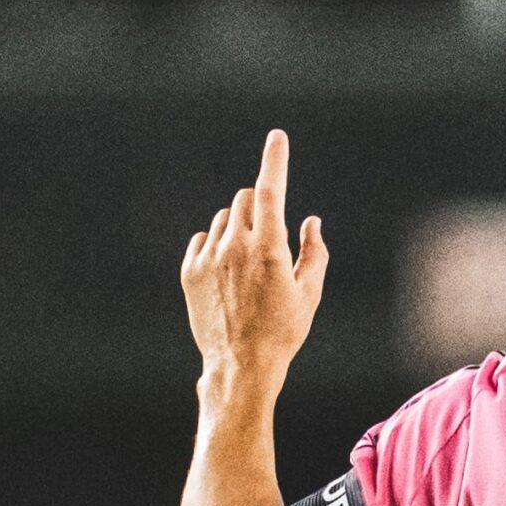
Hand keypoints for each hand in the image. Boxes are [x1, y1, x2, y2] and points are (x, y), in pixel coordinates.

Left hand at [181, 129, 327, 380]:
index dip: (275, 160)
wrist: (241, 366)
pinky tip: (227, 273)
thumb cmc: (282, 332)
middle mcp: (235, 246)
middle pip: (243, 198)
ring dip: (237, 228)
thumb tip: (311, 221)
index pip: (270, 190)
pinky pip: (202, 240)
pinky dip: (216, 246)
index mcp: (269, 249)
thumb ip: (314, 252)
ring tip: (247, 265)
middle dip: (257, 204)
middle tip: (266, 232)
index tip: (277, 138)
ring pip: (223, 219)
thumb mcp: (309, 295)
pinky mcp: (190, 271)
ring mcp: (209, 257)